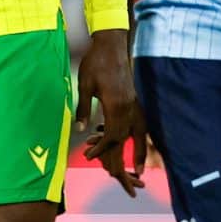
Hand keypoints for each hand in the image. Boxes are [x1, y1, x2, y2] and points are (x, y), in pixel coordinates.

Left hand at [76, 28, 139, 190]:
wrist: (111, 43)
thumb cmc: (96, 62)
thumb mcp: (84, 85)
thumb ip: (84, 108)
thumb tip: (80, 131)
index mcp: (116, 104)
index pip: (111, 135)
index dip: (101, 149)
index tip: (90, 157)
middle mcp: (129, 106)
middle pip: (126, 138)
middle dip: (120, 158)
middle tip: (119, 177)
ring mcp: (134, 103)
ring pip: (139, 133)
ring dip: (139, 152)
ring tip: (139, 171)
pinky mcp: (135, 99)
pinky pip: (140, 123)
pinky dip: (138, 137)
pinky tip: (134, 143)